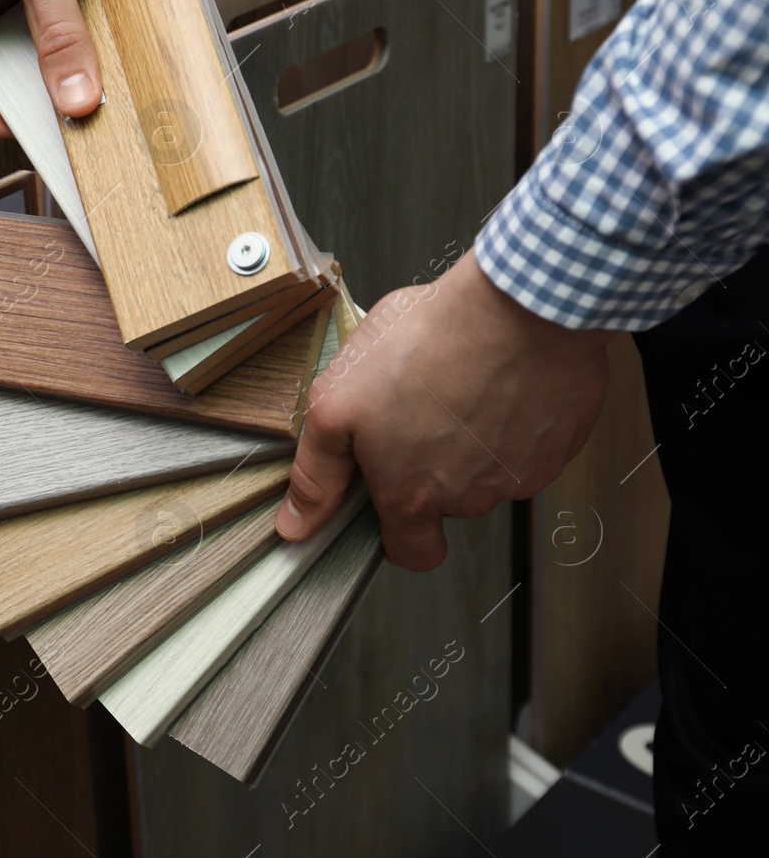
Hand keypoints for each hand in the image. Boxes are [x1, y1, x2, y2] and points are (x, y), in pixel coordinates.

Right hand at [0, 0, 180, 136]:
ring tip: (93, 81)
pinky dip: (86, 38)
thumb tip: (73, 100)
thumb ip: (59, 36)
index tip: (24, 127)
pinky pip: (65, 21)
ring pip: (33, 48)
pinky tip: (110, 44)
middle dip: (29, 94)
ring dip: (62, 67)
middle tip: (67, 112)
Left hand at [278, 254, 614, 569]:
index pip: (411, 552)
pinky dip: (512, 420)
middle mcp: (470, 496)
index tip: (387, 503)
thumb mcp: (337, 403)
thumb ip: (317, 472)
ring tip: (456, 383)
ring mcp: (521, 473)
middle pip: (447, 504)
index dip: (397, 535)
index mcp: (413, 495)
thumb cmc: (429, 342)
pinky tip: (494, 380)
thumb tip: (297, 524)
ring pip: (488, 472)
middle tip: (419, 412)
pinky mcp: (558, 444)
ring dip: (472, 439)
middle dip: (431, 468)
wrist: (520, 305)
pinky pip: (530, 444)